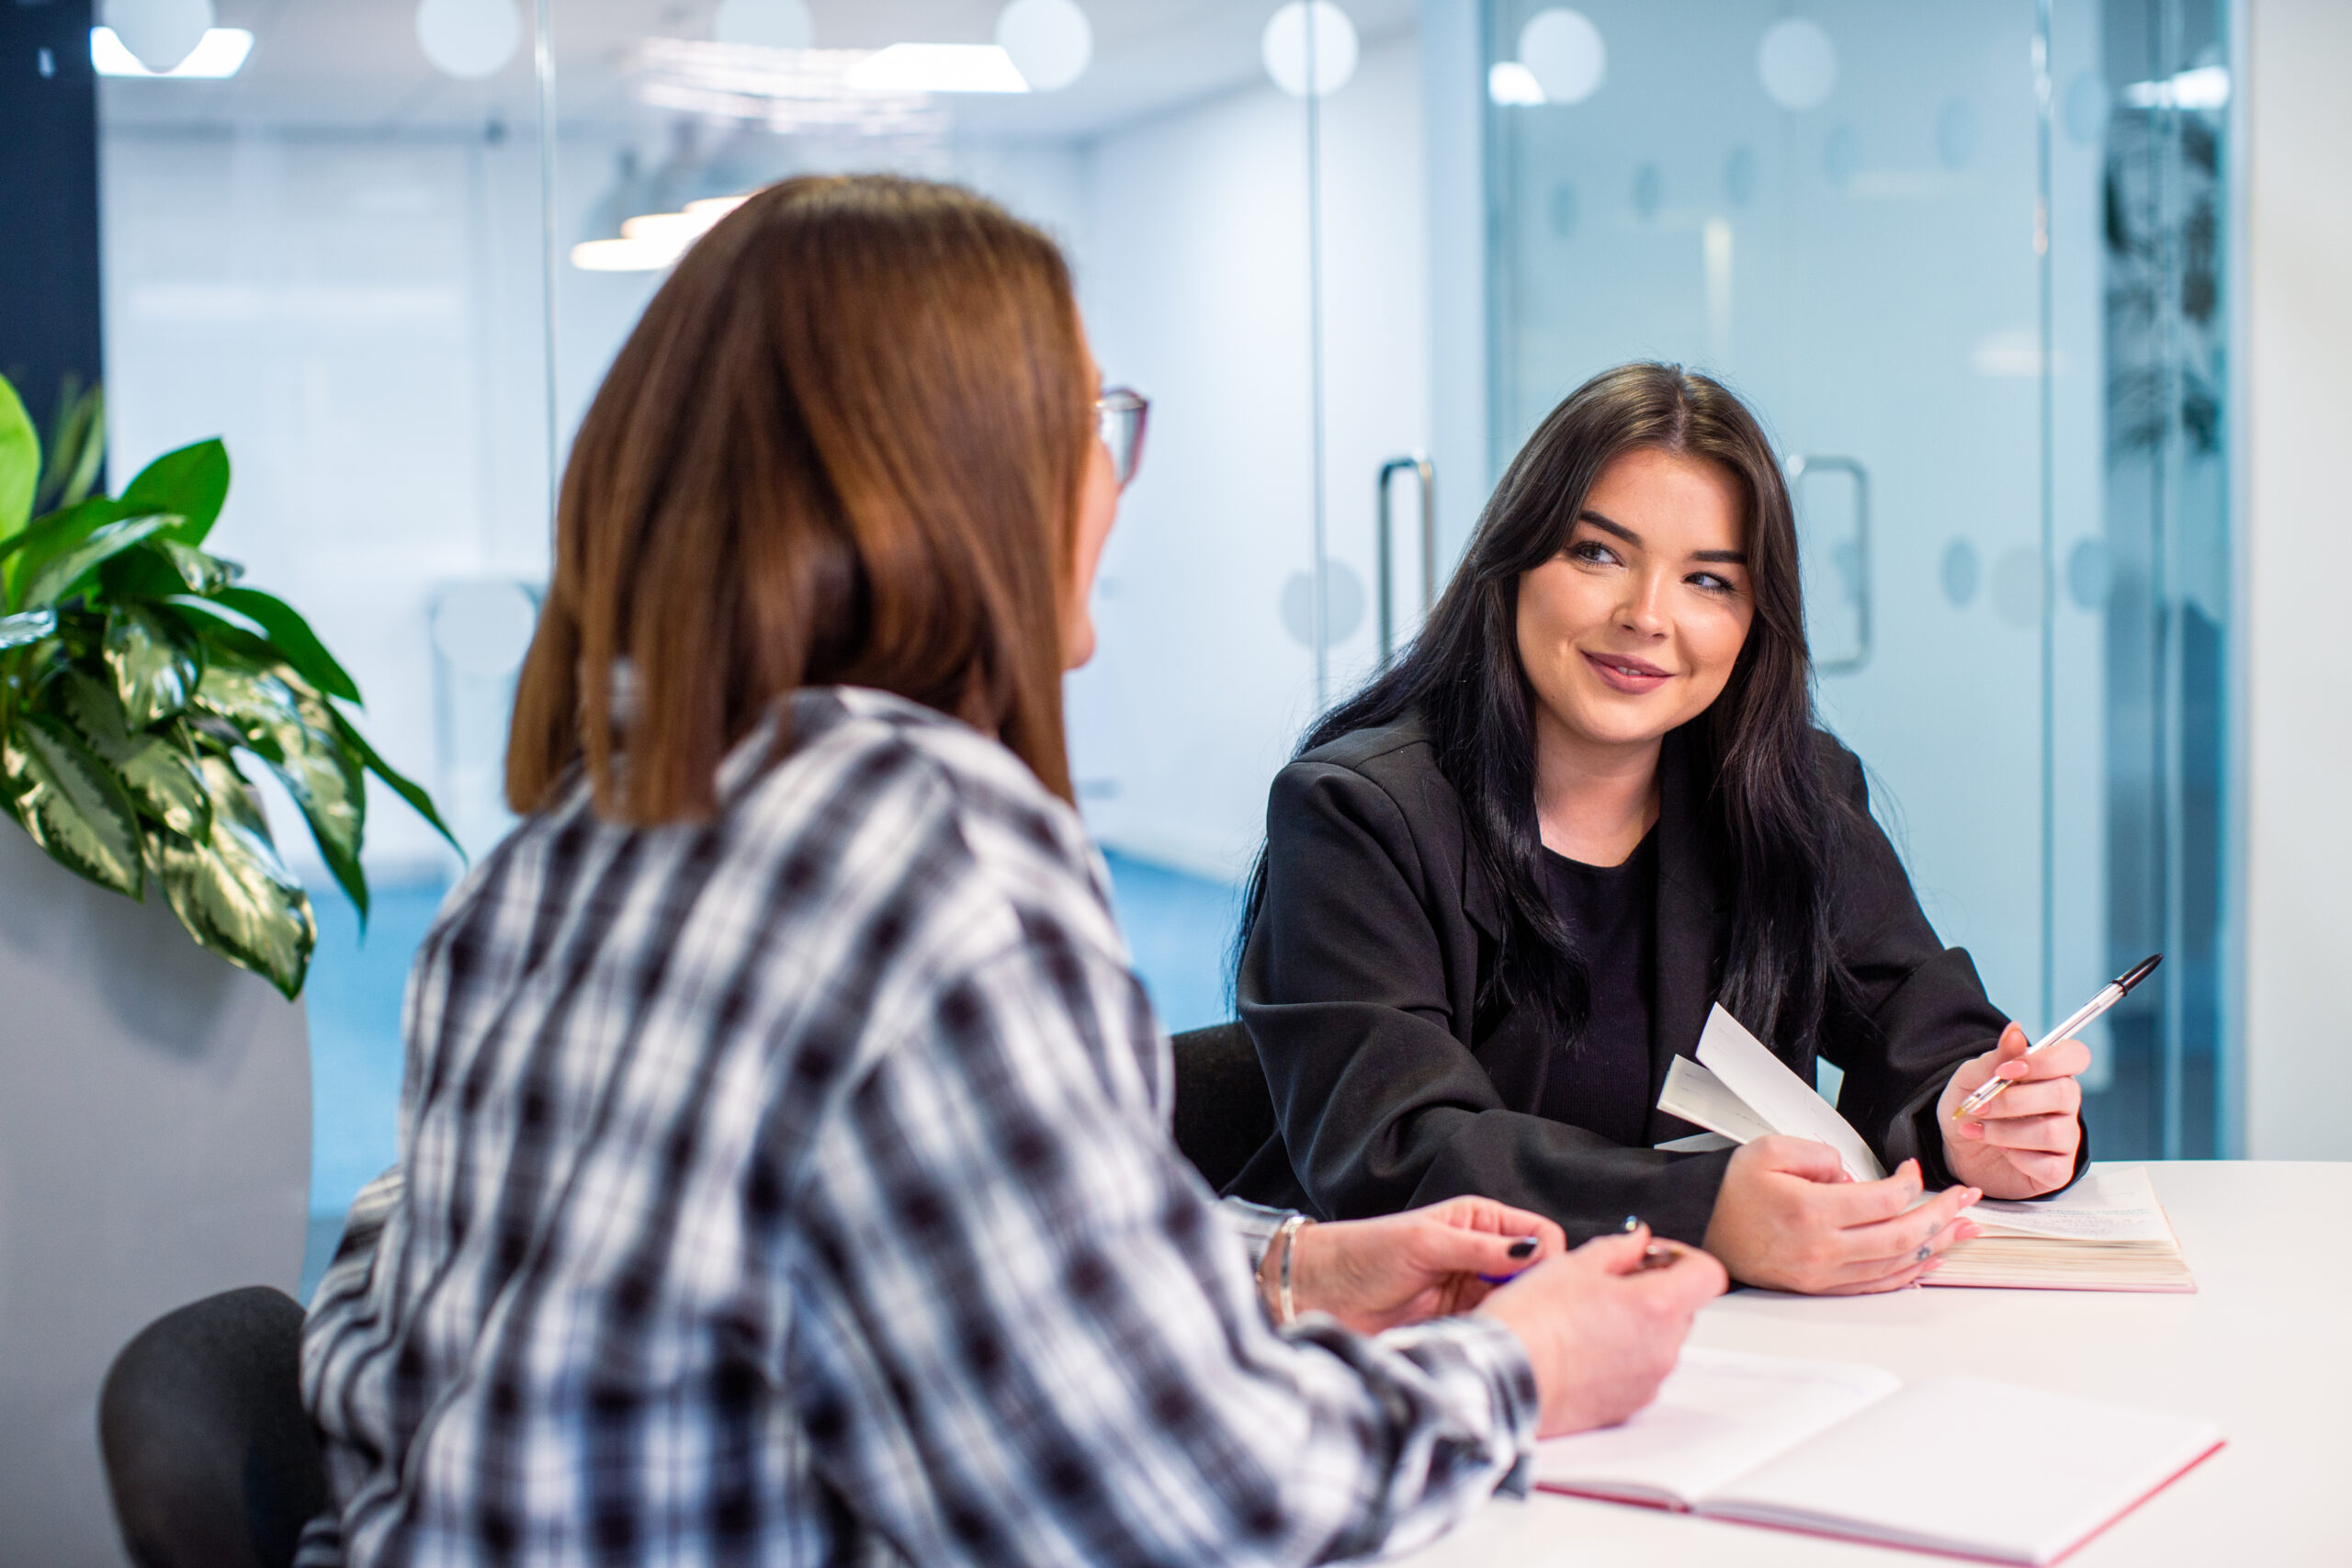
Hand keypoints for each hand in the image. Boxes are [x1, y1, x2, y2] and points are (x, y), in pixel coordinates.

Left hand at [1287, 1196, 1567, 1333]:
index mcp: (1479, 1221)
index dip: (1546, 1256)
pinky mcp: (1459, 1323)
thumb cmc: (1365, 1253)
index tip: (1536, 1280)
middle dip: (1534, 1292)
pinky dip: (1493, 1336)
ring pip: (1517, 1305)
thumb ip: (1481, 1249)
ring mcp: (1472, 1291)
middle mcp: (1482, 1254)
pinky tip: (1481, 1340)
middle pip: (1535, 1274)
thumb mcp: (1426, 1243)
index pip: (1540, 1234)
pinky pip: (1493, 1330)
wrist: (1322, 1292)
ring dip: (1512, 1316)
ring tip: (1493, 1325)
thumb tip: (1534, 1251)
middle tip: (1517, 1309)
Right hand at [1475, 1228, 1726, 1436]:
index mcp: (1657, 1307)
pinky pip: (1638, 1372)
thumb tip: (1636, 1241)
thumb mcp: (1572, 1265)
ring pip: (1659, 1341)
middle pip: (1684, 1308)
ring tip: (1585, 1316)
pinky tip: (1581, 1347)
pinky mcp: (1627, 1407)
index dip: (1681, 1257)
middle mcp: (1663, 1349)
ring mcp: (1648, 1381)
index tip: (1651, 1255)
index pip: (1707, 1274)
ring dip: (1636, 1324)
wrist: (1503, 1378)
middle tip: (1608, 1281)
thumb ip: (1617, 1249)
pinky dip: (1621, 1356)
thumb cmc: (1532, 1322)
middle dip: (1654, 1289)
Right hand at [1701, 1136, 1981, 1294]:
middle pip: (1902, 1236)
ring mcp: (1823, 1273)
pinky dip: (1910, 1273)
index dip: (1908, 1182)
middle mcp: (1821, 1248)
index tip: (1912, 1168)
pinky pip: (1877, 1285)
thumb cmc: (1732, 1191)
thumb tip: (1853, 1176)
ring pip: (1896, 1264)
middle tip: (1967, 1200)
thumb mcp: (1769, 1150)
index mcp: (1810, 1211)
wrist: (1703, 1228)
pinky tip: (1930, 1260)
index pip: (1883, 1199)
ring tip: (1964, 1229)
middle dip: (1943, 1215)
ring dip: (1938, 1246)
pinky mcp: (1820, 1287)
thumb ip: (1819, 1154)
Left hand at [1938, 1023, 2086, 1198]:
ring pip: (2053, 1132)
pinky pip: (2051, 1166)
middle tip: (1979, 1106)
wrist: (1955, 1147)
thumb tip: (2015, 1031)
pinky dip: (2018, 1158)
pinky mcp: (2058, 1171)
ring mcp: (2065, 1139)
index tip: (2006, 1070)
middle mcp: (2065, 1105)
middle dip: (2014, 1101)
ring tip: (1980, 1130)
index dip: (2047, 1061)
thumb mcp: (1971, 1078)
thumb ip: (1995, 1058)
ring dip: (2006, 1131)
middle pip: (2066, 1094)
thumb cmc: (1972, 1107)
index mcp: (2050, 1074)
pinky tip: (2001, 1151)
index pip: (2076, 1056)